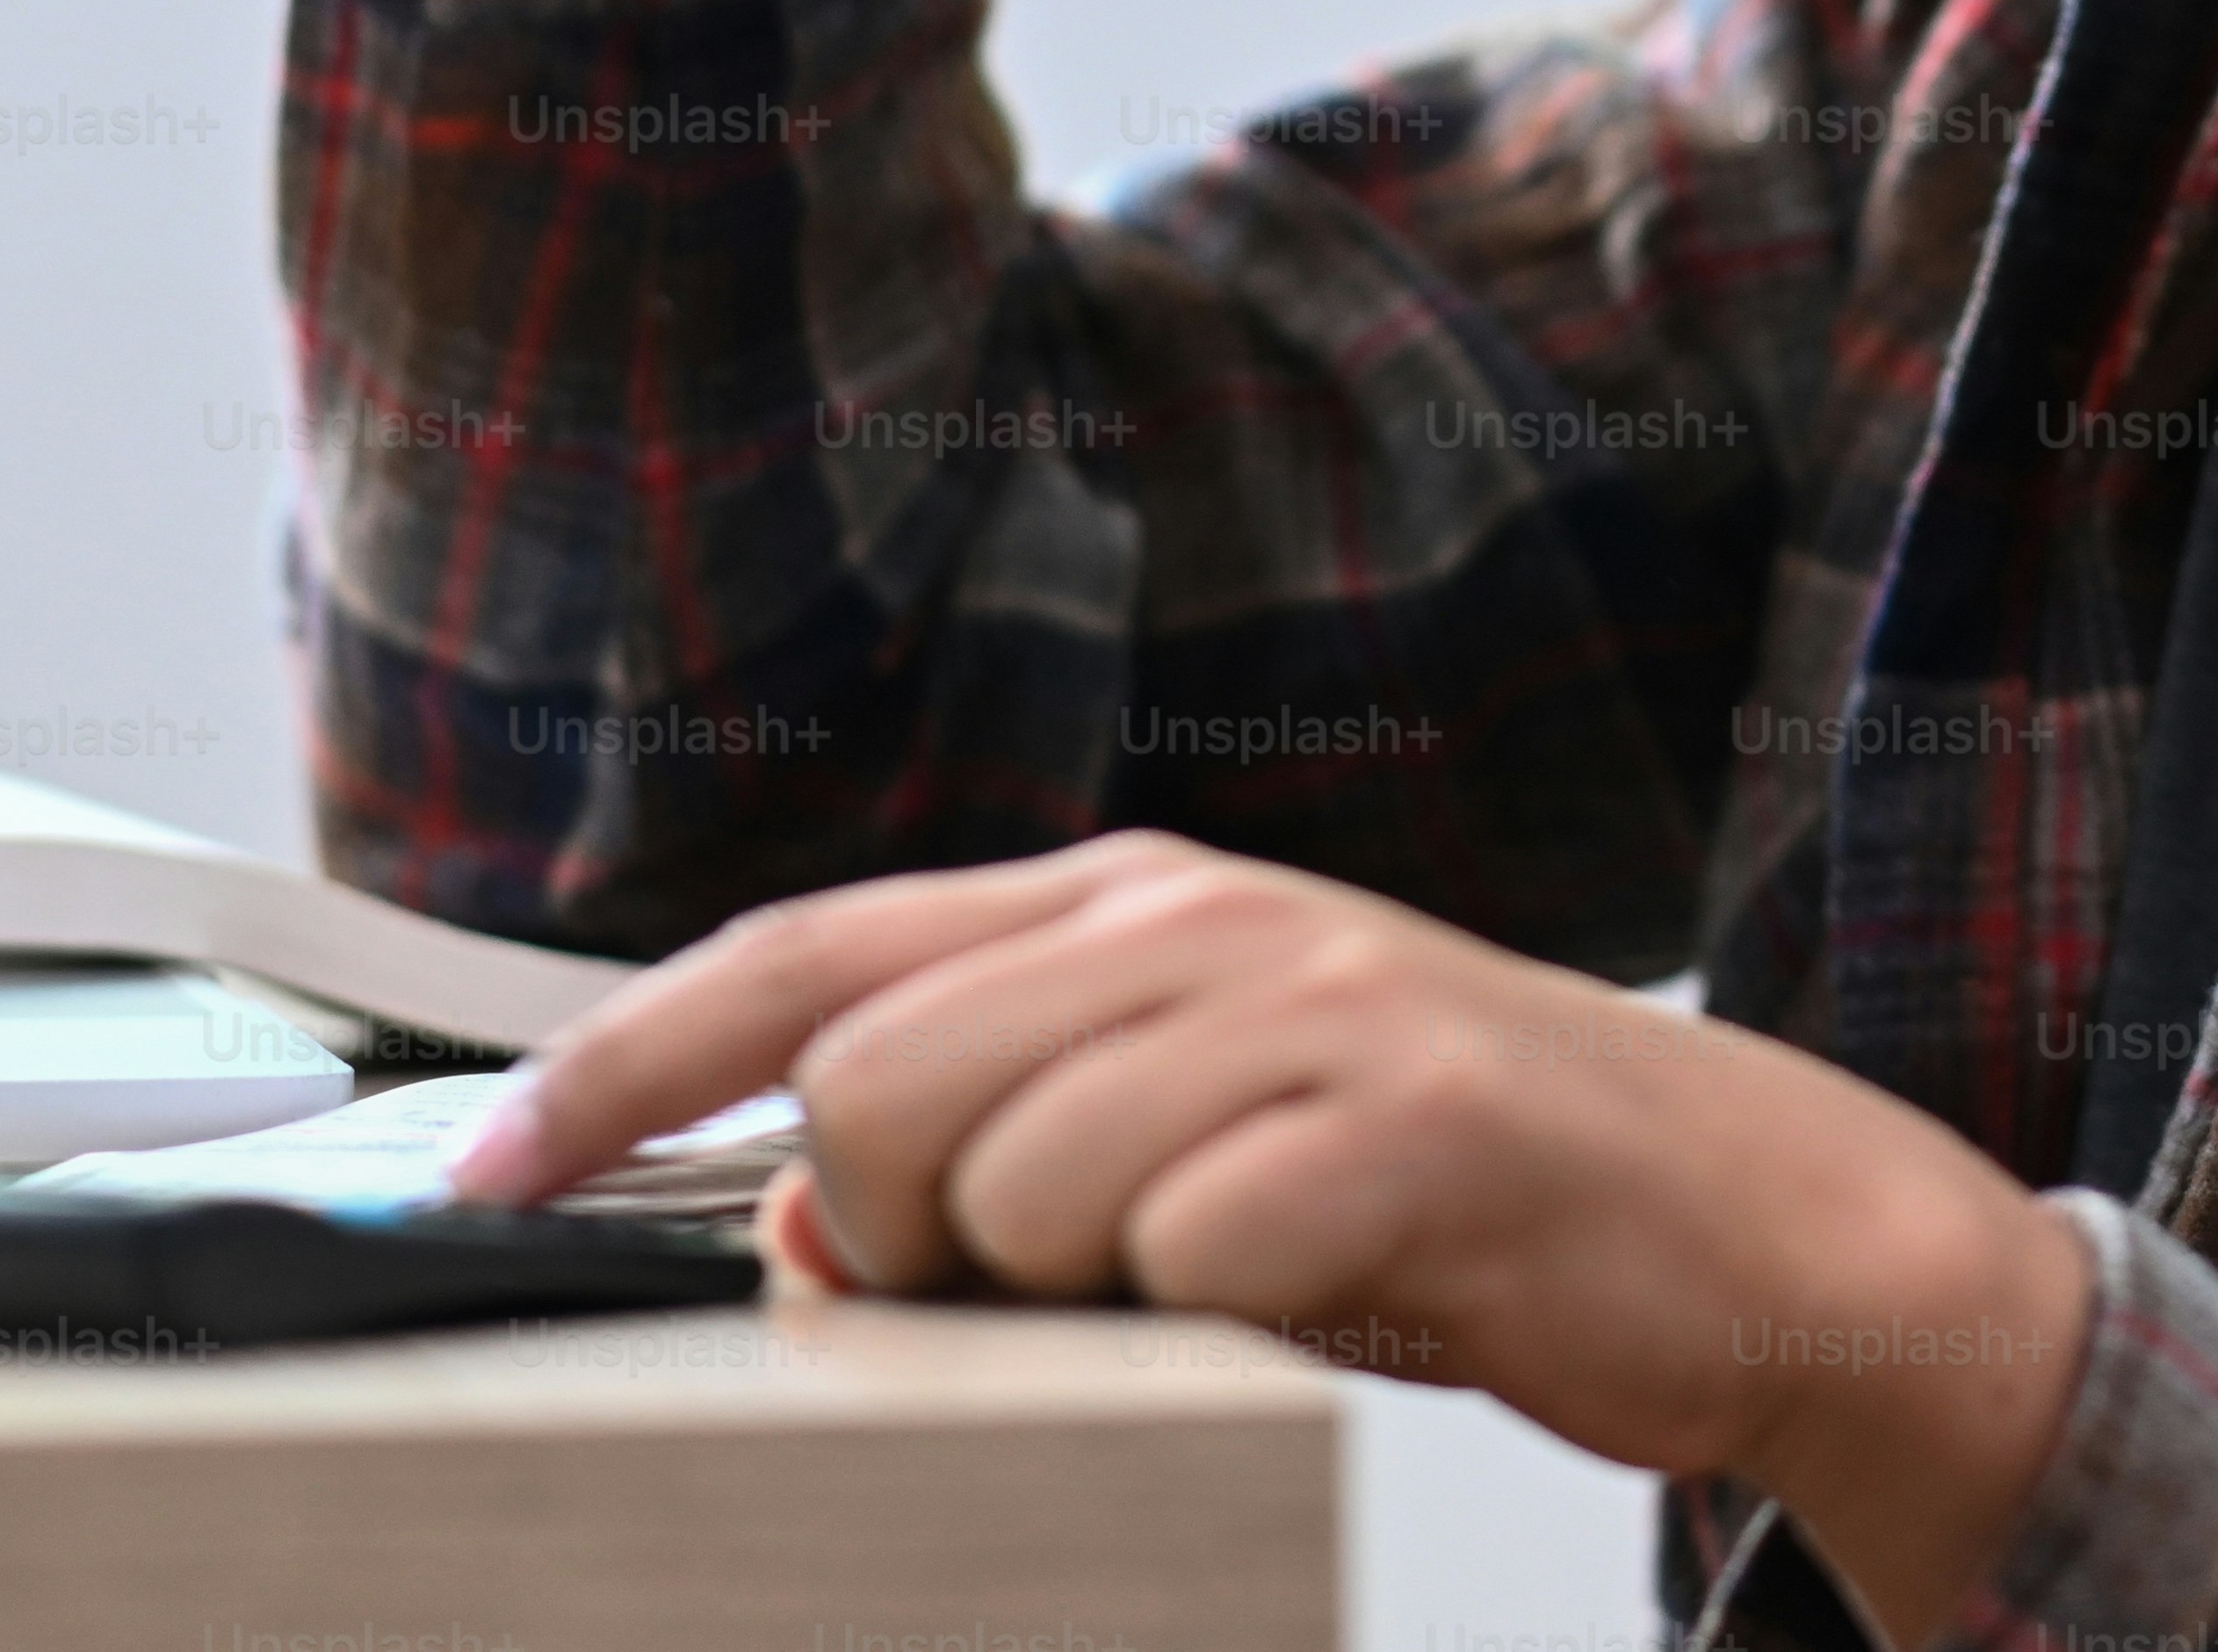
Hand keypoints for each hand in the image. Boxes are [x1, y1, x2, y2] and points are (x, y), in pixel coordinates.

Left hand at [460, 834, 2088, 1643]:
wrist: (1743, 1217)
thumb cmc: (1440, 1188)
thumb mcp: (1190, 1141)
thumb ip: (997, 1143)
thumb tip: (813, 1215)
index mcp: (1119, 906)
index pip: (793, 959)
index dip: (610, 1069)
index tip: (474, 1176)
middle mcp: (1196, 921)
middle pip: (875, 1083)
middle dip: (907, 1227)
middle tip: (1046, 1286)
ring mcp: (1312, 1005)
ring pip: (1013, 1176)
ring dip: (1069, 1288)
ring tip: (1206, 1287)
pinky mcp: (1413, 1119)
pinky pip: (1192, 1247)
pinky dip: (1211, 1311)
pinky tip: (1305, 1291)